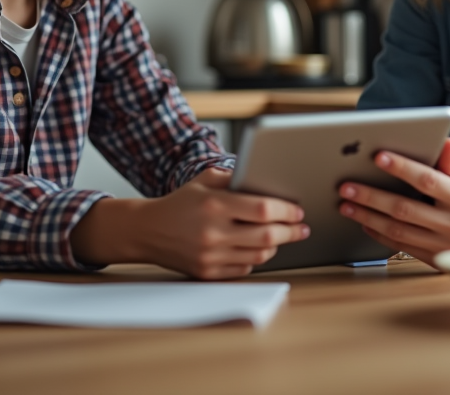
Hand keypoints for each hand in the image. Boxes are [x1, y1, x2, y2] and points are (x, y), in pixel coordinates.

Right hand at [74, 167, 309, 278]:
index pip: (263, 209)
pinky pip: (244, 268)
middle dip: (291, 231)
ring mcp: (210, 256)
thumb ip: (234, 177)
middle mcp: (213, 232)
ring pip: (259, 255)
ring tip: (281, 236)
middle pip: (267, 235)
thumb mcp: (204, 180)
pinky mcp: (207, 272)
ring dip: (276, 246)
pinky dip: (256, 258)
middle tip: (301, 228)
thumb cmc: (179, 202)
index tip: (297, 211)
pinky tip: (259, 248)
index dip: (286, 211)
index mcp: (214, 205)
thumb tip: (267, 181)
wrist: (147, 230)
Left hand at [337, 139, 449, 265]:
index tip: (378, 157)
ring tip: (346, 204)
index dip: (402, 168)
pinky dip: (378, 234)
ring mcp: (445, 247)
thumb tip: (443, 142)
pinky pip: (401, 247)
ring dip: (367, 217)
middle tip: (346, 186)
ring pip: (398, 231)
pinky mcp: (436, 260)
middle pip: (405, 209)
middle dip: (371, 196)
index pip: (429, 181)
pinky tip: (363, 221)